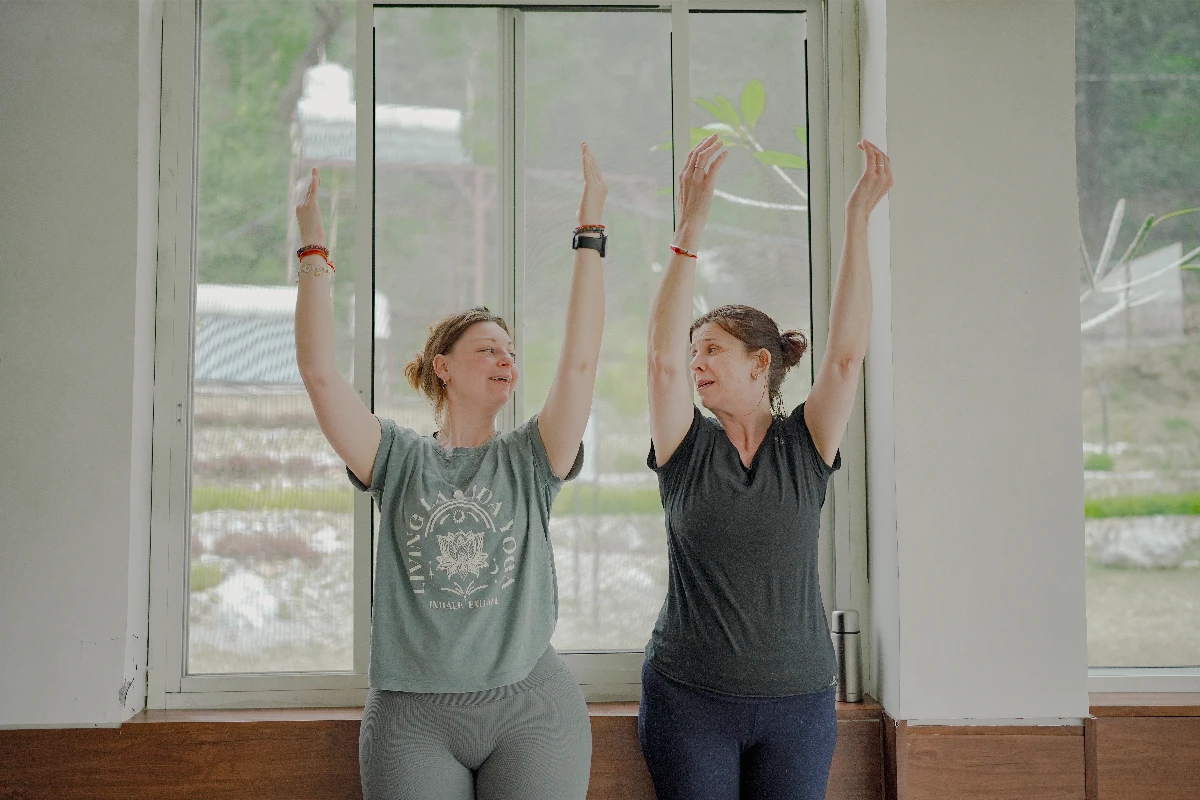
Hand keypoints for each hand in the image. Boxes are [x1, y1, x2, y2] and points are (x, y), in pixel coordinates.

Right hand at [295, 167, 326, 246]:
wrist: (312, 241)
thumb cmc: (313, 239)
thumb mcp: (312, 229)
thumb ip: (313, 225)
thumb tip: (318, 232)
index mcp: (299, 210)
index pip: (307, 197)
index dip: (312, 188)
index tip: (316, 180)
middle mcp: (300, 206)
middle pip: (308, 191)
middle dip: (313, 181)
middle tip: (315, 171)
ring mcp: (305, 205)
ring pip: (311, 189)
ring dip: (315, 179)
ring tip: (316, 169)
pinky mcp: (312, 205)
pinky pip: (313, 192)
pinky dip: (314, 184)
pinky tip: (316, 176)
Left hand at [578, 142, 606, 225]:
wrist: (591, 223)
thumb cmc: (588, 218)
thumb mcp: (587, 206)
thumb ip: (586, 202)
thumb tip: (583, 206)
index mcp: (602, 188)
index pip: (596, 171)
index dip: (591, 161)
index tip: (587, 153)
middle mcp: (602, 185)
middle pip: (594, 166)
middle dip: (589, 154)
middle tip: (584, 144)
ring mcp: (597, 185)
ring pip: (591, 167)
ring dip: (587, 155)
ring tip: (584, 145)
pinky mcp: (591, 187)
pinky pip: (588, 172)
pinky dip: (586, 163)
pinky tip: (584, 155)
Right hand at [674, 134, 728, 248]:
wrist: (689, 223)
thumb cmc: (688, 212)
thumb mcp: (684, 195)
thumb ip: (687, 185)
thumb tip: (691, 183)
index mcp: (682, 176)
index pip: (690, 156)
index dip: (699, 146)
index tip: (706, 141)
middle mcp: (688, 175)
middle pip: (696, 152)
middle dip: (706, 142)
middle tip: (715, 136)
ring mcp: (697, 179)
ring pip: (703, 156)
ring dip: (713, 147)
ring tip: (721, 142)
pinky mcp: (706, 185)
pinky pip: (714, 166)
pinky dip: (720, 157)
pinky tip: (725, 153)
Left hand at [846, 140, 892, 220]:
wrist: (857, 214)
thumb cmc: (861, 205)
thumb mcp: (872, 192)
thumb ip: (875, 182)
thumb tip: (870, 175)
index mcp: (890, 182)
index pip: (887, 162)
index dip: (878, 153)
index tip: (868, 149)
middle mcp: (887, 178)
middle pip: (884, 156)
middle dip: (874, 147)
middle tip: (863, 144)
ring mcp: (880, 177)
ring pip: (878, 154)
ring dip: (870, 146)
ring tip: (861, 143)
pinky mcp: (870, 176)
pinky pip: (871, 156)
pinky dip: (867, 147)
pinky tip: (862, 143)